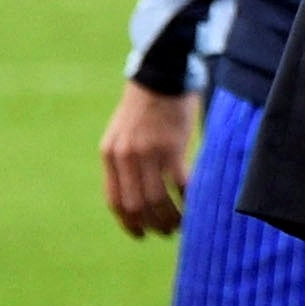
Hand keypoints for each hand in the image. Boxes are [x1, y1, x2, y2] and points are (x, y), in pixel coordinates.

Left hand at [99, 81, 194, 238]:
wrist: (162, 71)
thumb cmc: (147, 101)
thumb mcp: (125, 131)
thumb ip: (127, 158)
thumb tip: (139, 189)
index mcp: (110, 155)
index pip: (116, 201)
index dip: (128, 223)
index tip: (140, 234)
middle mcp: (125, 157)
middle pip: (136, 205)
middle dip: (152, 224)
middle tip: (166, 232)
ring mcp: (148, 153)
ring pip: (156, 200)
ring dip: (169, 217)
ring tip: (180, 223)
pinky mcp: (172, 146)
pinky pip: (179, 183)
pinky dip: (186, 198)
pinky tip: (194, 203)